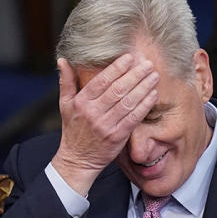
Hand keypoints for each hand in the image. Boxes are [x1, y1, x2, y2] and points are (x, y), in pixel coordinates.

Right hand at [51, 55, 159, 194]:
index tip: (129, 57)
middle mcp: (93, 113)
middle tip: (148, 64)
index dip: (117, 68)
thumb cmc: (73, 130)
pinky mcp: (118, 136)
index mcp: (81, 102)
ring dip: (144, 88)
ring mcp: (106, 125)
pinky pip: (134, 118)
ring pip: (128, 102)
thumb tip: (63, 60)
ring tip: (154, 76)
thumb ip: (66, 82)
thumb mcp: (64, 104)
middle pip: (118, 90)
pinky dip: (145, 105)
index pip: (101, 81)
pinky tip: (153, 95)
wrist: (78, 159)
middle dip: (135, 75)